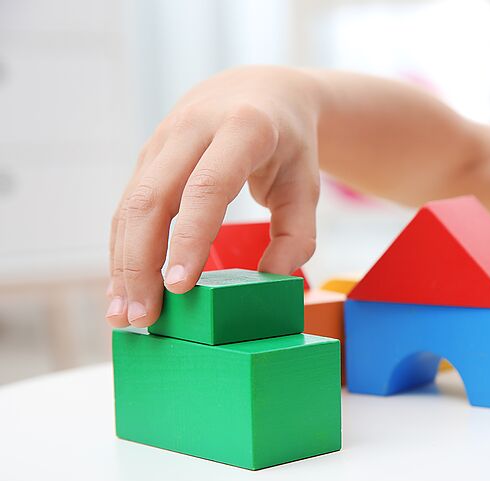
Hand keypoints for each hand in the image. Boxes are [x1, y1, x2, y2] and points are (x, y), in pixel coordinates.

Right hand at [106, 66, 320, 327]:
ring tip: (124, 315)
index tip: (178, 288)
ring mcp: (163, 140)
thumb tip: (272, 279)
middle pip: (153, 199)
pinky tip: (123, 288)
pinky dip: (123, 250)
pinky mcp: (148, 157)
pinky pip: (128, 206)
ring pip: (130, 205)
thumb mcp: (307, 185)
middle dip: (142, 263)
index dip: (189, 239)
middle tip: (142, 318)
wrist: (264, 93)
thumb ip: (298, 233)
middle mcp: (193, 128)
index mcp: (242, 129)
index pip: (206, 188)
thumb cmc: (290, 146)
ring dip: (123, 264)